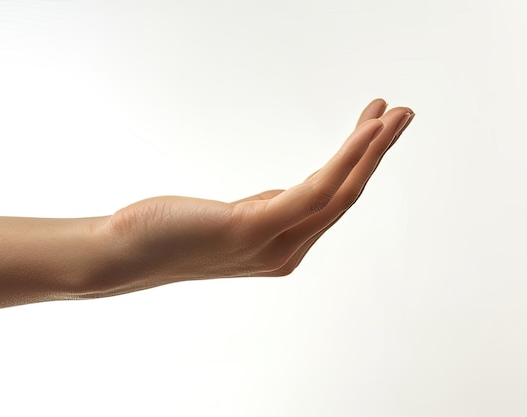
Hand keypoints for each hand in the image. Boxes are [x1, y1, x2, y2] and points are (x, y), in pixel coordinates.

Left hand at [88, 99, 413, 296]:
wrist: (122, 253)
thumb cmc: (169, 232)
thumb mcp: (233, 219)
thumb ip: (269, 209)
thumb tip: (291, 193)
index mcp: (283, 246)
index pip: (330, 200)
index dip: (357, 162)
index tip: (373, 126)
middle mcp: (287, 251)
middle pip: (346, 195)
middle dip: (377, 152)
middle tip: (403, 113)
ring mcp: (274, 244)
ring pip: (339, 192)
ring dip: (370, 149)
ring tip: (394, 114)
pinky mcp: (255, 228)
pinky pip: (315, 191)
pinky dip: (346, 158)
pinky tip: (365, 132)